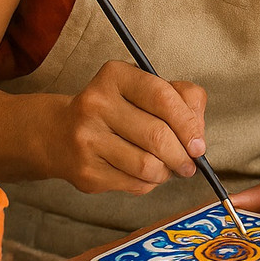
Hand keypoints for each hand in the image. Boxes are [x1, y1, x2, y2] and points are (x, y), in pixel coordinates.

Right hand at [48, 60, 206, 194]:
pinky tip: (144, 174)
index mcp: (115, 76)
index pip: (163, 97)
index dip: (188, 123)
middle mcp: (96, 104)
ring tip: (166, 167)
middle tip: (189, 163)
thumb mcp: (146, 89)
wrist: (60, 134)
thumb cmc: (117, 110)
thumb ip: (182, 99)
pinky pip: (134, 183)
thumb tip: (198, 136)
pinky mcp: (86, 171)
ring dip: (166, 172)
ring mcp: (87, 139)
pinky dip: (149, 182)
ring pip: (148, 165)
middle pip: (158, 135)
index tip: (199, 143)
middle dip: (182, 155)